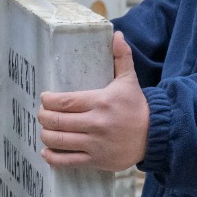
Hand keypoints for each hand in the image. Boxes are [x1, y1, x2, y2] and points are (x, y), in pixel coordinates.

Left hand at [37, 33, 148, 170]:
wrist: (155, 135)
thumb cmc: (136, 106)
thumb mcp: (129, 80)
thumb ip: (121, 57)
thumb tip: (116, 34)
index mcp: (101, 102)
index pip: (65, 102)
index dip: (48, 101)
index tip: (44, 98)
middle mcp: (97, 124)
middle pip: (57, 121)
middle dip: (43, 117)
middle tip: (41, 113)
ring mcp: (96, 144)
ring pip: (59, 141)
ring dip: (45, 135)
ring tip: (44, 129)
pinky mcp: (97, 160)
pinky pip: (68, 161)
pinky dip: (53, 157)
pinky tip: (47, 151)